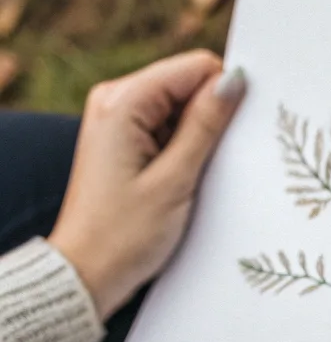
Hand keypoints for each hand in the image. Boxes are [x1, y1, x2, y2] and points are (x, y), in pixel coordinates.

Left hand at [49, 50, 245, 320]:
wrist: (85, 274)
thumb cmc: (124, 235)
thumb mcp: (175, 179)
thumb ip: (206, 125)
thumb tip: (235, 80)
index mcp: (122, 101)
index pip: (195, 68)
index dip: (223, 95)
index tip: (232, 136)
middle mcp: (114, 100)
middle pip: (186, 85)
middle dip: (209, 118)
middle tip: (208, 165)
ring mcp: (116, 120)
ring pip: (179, 109)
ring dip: (196, 139)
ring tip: (189, 180)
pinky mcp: (121, 141)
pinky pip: (165, 129)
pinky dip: (181, 150)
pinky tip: (180, 181)